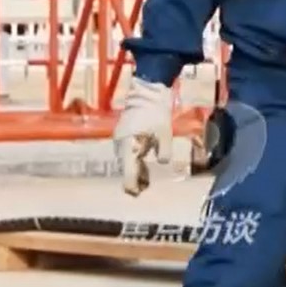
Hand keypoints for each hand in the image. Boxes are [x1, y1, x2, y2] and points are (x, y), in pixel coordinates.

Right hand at [113, 78, 174, 195]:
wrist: (146, 93)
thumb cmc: (156, 112)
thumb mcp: (164, 132)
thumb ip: (164, 149)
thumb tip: (162, 162)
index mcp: (128, 145)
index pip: (126, 171)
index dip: (130, 184)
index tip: (136, 193)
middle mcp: (120, 145)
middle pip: (125, 168)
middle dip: (134, 180)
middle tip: (143, 190)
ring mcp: (120, 141)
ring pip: (126, 162)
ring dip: (135, 171)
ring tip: (145, 182)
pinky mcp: (124, 137)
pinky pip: (127, 154)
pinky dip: (135, 162)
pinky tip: (144, 168)